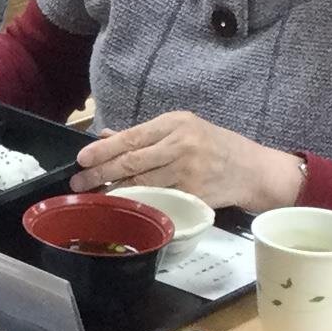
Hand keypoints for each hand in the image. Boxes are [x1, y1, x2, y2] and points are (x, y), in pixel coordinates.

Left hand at [70, 110, 298, 211]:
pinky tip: (122, 207)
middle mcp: (181, 145)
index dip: (103, 150)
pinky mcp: (194, 195)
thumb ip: (144, 134)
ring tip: (94, 196)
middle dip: (100, 173)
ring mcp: (188, 172)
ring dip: (114, 192)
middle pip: (132, 162)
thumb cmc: (215, 146)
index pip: (132, 137)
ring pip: (142, 184)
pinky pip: (159, 200)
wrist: (253, 169)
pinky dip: (138, 204)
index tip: (81, 159)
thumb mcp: (183, 129)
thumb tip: (105, 136)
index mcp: (176, 124)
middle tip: (78, 183)